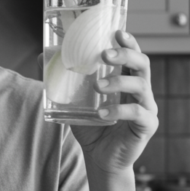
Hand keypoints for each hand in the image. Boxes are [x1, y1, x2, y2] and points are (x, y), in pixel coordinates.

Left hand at [46, 30, 158, 175]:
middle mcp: (141, 90)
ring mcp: (147, 107)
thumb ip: (62, 80)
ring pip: (141, 86)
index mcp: (127, 80)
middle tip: (104, 55)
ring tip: (97, 86)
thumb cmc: (92, 126)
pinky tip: (102, 113)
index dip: (128, 42)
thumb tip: (42, 56)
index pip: (133, 54)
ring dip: (118, 82)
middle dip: (125, 55)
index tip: (117, 32)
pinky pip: (137, 113)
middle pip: (142, 64)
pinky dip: (118, 111)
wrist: (100, 157)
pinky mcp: (147, 125)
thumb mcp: (74, 100)